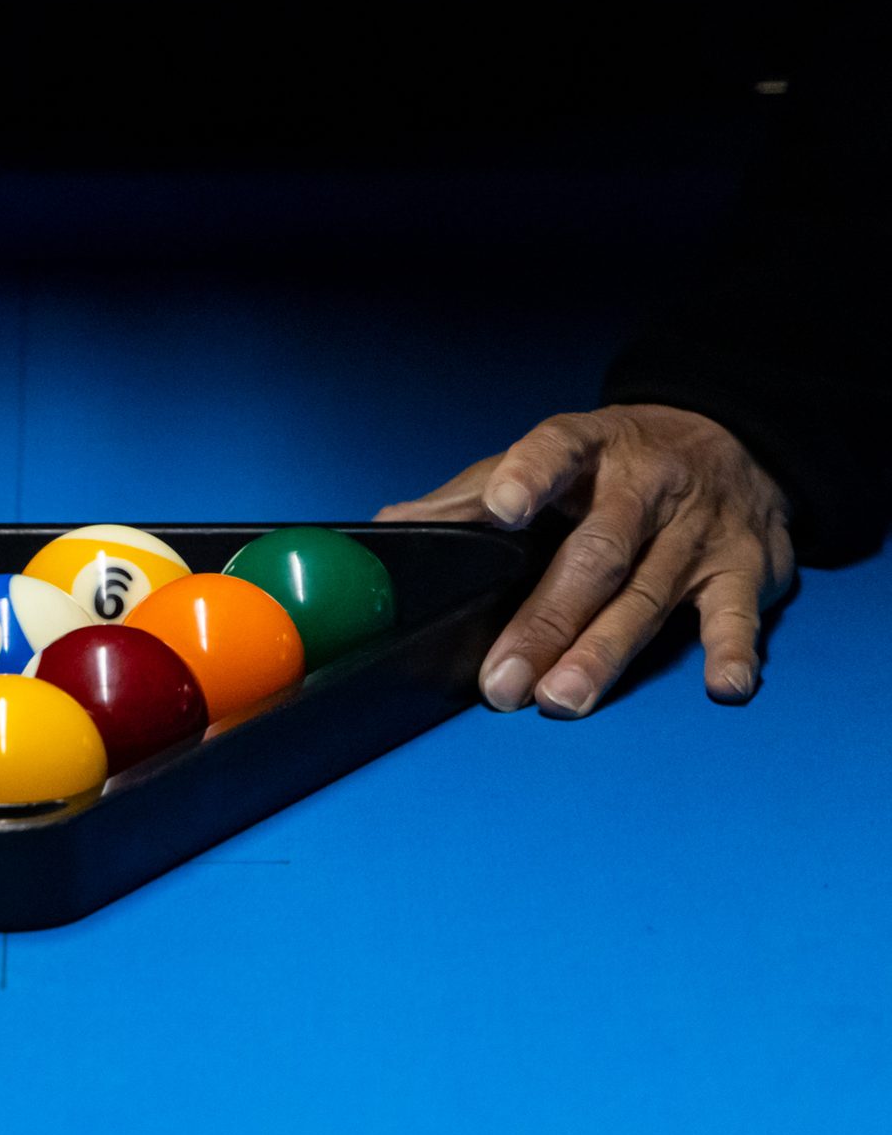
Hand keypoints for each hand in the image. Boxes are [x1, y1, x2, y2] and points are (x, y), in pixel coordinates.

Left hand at [375, 404, 794, 717]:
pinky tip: (720, 686)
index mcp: (590, 448)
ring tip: (562, 698)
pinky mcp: (748, 567)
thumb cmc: (613, 464)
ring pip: (648, 595)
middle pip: (595, 555)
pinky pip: (739, 614)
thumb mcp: (547, 461)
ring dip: (604, 652)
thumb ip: (469, 498)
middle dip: (547, 620)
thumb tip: (387, 529)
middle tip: (503, 679)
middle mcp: (647, 485)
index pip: (556, 450)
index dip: (528, 475)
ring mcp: (700, 528)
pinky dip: (732, 649)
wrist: (732, 436)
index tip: (499, 509)